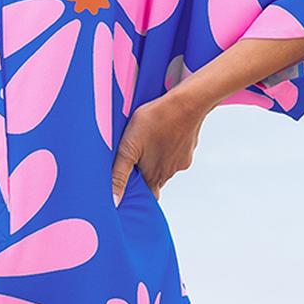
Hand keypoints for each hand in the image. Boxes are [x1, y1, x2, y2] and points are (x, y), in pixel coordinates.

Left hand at [110, 86, 210, 205]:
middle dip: (144, 173)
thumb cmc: (155, 121)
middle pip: (155, 180)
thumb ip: (119, 175)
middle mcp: (170, 172)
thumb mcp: (128, 147)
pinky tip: (162, 132)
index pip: (147, 196)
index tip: (129, 184)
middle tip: (134, 157)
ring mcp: (182, 159)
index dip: (138, 193)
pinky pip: (176, 151)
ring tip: (147, 142)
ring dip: (156, 158)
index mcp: (154, 177)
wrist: (187, 102)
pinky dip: (169, 146)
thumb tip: (114, 202)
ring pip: (166, 165)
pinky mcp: (189, 146)